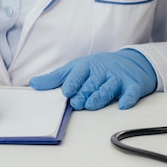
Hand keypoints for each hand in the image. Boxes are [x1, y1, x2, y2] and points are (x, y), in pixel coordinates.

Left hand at [29, 49, 156, 109]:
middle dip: (84, 92)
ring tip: (92, 104)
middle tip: (77, 103)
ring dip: (100, 96)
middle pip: (92, 82)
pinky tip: (123, 104)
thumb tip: (33, 84)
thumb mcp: (75, 69)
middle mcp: (102, 71)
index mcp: (87, 66)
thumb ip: (55, 78)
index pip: (78, 73)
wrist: (130, 62)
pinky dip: (128, 98)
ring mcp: (117, 78)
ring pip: (108, 87)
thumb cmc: (98, 68)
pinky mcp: (132, 85)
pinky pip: (131, 92)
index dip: (73, 82)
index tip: (66, 91)